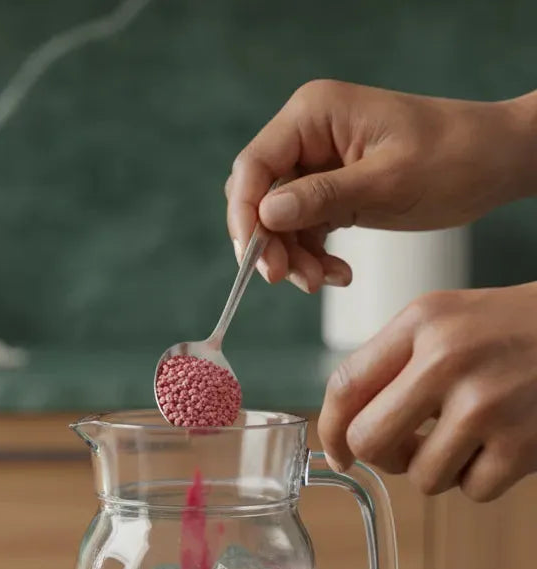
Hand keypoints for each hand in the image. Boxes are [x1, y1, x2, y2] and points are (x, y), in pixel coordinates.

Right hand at [226, 80, 536, 291]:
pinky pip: (303, 229)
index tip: (253, 258)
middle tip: (286, 278)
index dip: (244, 214)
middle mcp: (308, 135)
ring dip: (293, 257)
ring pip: (278, 221)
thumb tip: (265, 215)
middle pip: (259, 196)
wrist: (496, 164)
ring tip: (323, 281)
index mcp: (314, 114)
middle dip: (270, 242)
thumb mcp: (386, 183)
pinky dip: (313, 257)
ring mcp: (317, 163)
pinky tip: (337, 274)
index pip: (255, 166)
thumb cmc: (453, 158)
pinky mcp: (330, 190)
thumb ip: (322, 198)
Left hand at [318, 283, 536, 501]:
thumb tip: (343, 445)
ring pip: (421, 477)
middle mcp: (449, 358)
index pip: (344, 387)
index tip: (341, 453)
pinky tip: (503, 443)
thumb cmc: (507, 331)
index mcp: (422, 323)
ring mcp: (489, 403)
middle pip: (371, 442)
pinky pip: (471, 490)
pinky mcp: (524, 442)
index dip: (332, 431)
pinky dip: (482, 477)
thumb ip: (385, 368)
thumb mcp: (442, 321)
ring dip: (440, 468)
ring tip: (469, 435)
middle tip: (410, 445)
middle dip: (385, 456)